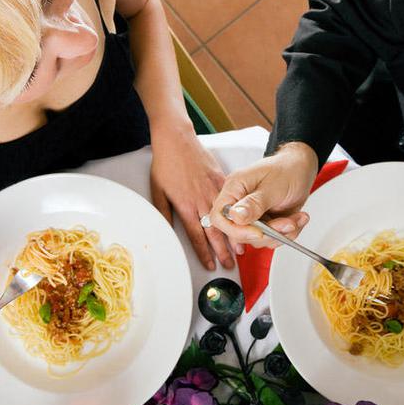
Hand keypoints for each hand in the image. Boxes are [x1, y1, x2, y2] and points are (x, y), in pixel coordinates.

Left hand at [150, 126, 232, 269]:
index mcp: (186, 206)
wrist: (177, 139)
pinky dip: (239, 213)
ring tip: (241, 249)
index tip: (211, 265)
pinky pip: (232, 199)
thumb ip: (163, 213)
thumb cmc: (166, 163)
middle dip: (223, 251)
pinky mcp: (221, 179)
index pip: (197, 236)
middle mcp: (202, 200)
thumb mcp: (157, 191)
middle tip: (230, 265)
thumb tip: (166, 230)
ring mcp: (213, 190)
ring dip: (235, 236)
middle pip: (215, 232)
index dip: (204, 253)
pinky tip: (246, 221)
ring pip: (227, 218)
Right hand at [209, 142, 317, 249]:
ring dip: (280, 233)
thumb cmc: (287, 168)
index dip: (236, 230)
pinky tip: (296, 220)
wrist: (302, 168)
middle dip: (267, 233)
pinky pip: (270, 239)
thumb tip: (235, 216)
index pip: (219, 217)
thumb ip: (254, 203)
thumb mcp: (273, 186)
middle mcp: (239, 203)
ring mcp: (251, 215)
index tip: (259, 232)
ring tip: (295, 219)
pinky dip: (286, 234)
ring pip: (257, 239)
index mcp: (234, 188)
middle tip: (288, 222)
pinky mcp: (264, 223)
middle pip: (240, 233)